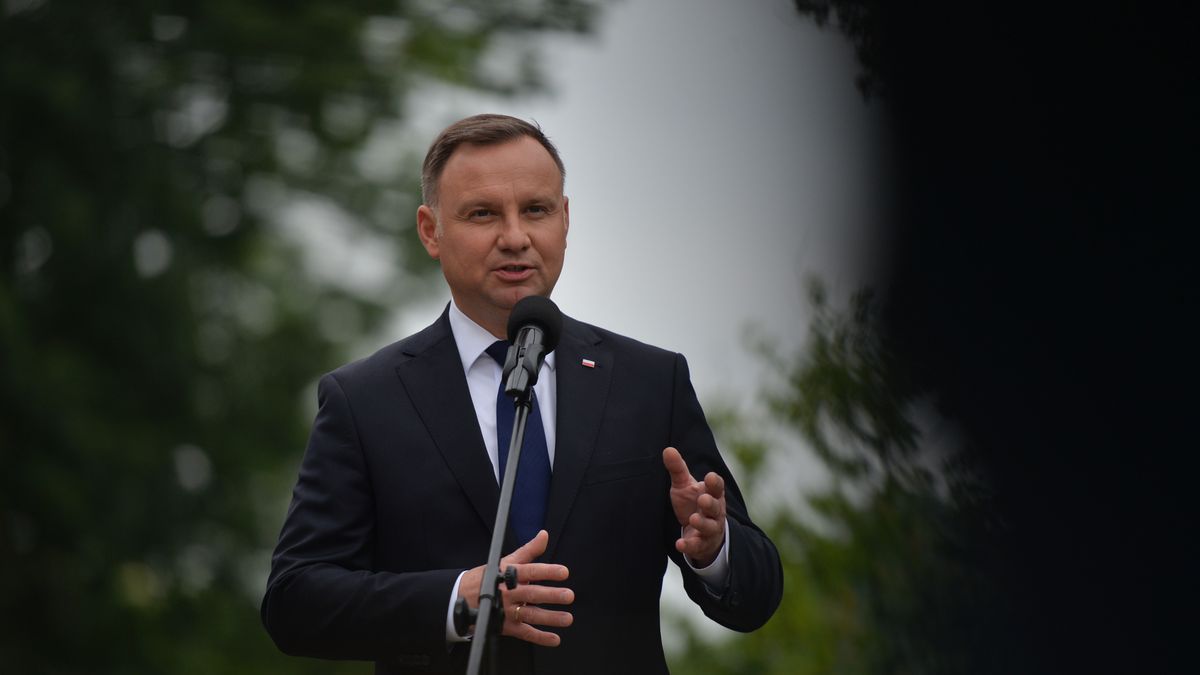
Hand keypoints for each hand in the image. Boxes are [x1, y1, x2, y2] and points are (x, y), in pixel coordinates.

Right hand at [458, 530, 573, 646]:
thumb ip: (529, 550)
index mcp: (508, 574)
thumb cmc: (488, 577)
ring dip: (549, 618)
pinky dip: (540, 638)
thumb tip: (544, 535)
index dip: (547, 571)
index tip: (564, 572)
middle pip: (531, 594)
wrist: (461, 597)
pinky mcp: (505, 626)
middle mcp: (507, 593)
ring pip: (529, 615)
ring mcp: (506, 611)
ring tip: (567, 618)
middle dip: (551, 595)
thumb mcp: (505, 561)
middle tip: (568, 595)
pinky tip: (555, 639)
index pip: (529, 571)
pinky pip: (524, 633)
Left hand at [663, 446, 726, 566]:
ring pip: (711, 527)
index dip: (715, 483)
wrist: (698, 530)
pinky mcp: (702, 544)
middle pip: (716, 507)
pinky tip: (680, 544)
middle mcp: (715, 512)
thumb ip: (678, 469)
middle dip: (711, 504)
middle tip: (703, 499)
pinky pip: (698, 546)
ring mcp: (710, 529)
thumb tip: (667, 449)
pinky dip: (690, 546)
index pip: (717, 487)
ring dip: (703, 524)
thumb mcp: (684, 485)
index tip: (710, 477)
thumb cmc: (692, 502)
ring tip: (693, 519)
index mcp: (712, 494)